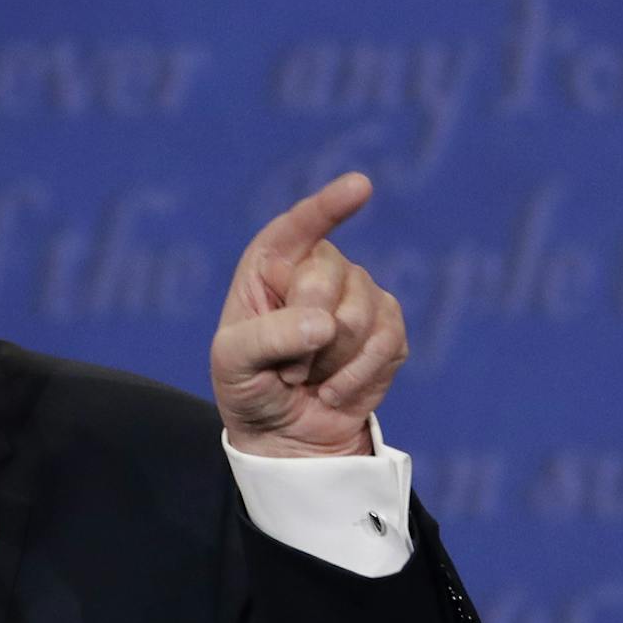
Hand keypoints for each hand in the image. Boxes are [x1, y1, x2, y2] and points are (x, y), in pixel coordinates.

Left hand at [212, 172, 408, 457]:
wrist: (286, 435)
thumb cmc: (249, 387)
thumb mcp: (233, 364)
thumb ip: (267, 338)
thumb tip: (324, 324)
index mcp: (271, 264)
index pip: (298, 226)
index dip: (327, 207)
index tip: (360, 187)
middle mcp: (317, 269)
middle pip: (326, 279)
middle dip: (304, 333)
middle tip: (286, 366)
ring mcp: (359, 294)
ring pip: (358, 315)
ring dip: (328, 361)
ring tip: (308, 376)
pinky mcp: (389, 327)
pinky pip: (386, 342)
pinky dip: (355, 376)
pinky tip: (334, 389)